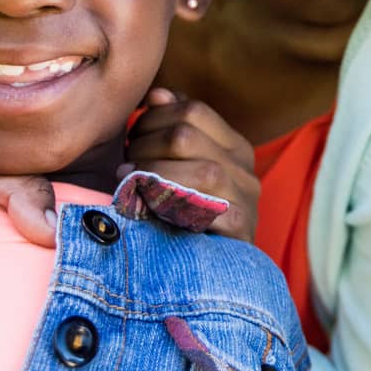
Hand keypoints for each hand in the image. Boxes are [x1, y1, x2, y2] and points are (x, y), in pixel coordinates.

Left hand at [122, 88, 259, 241]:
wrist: (218, 275)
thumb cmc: (188, 216)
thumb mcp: (183, 168)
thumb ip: (173, 129)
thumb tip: (157, 95)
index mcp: (234, 145)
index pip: (193, 110)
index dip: (153, 119)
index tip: (131, 139)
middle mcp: (245, 166)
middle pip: (188, 136)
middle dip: (144, 148)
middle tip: (124, 167)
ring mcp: (247, 197)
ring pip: (198, 170)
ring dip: (152, 176)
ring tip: (127, 186)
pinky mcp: (241, 228)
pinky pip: (206, 209)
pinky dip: (170, 206)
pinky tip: (145, 210)